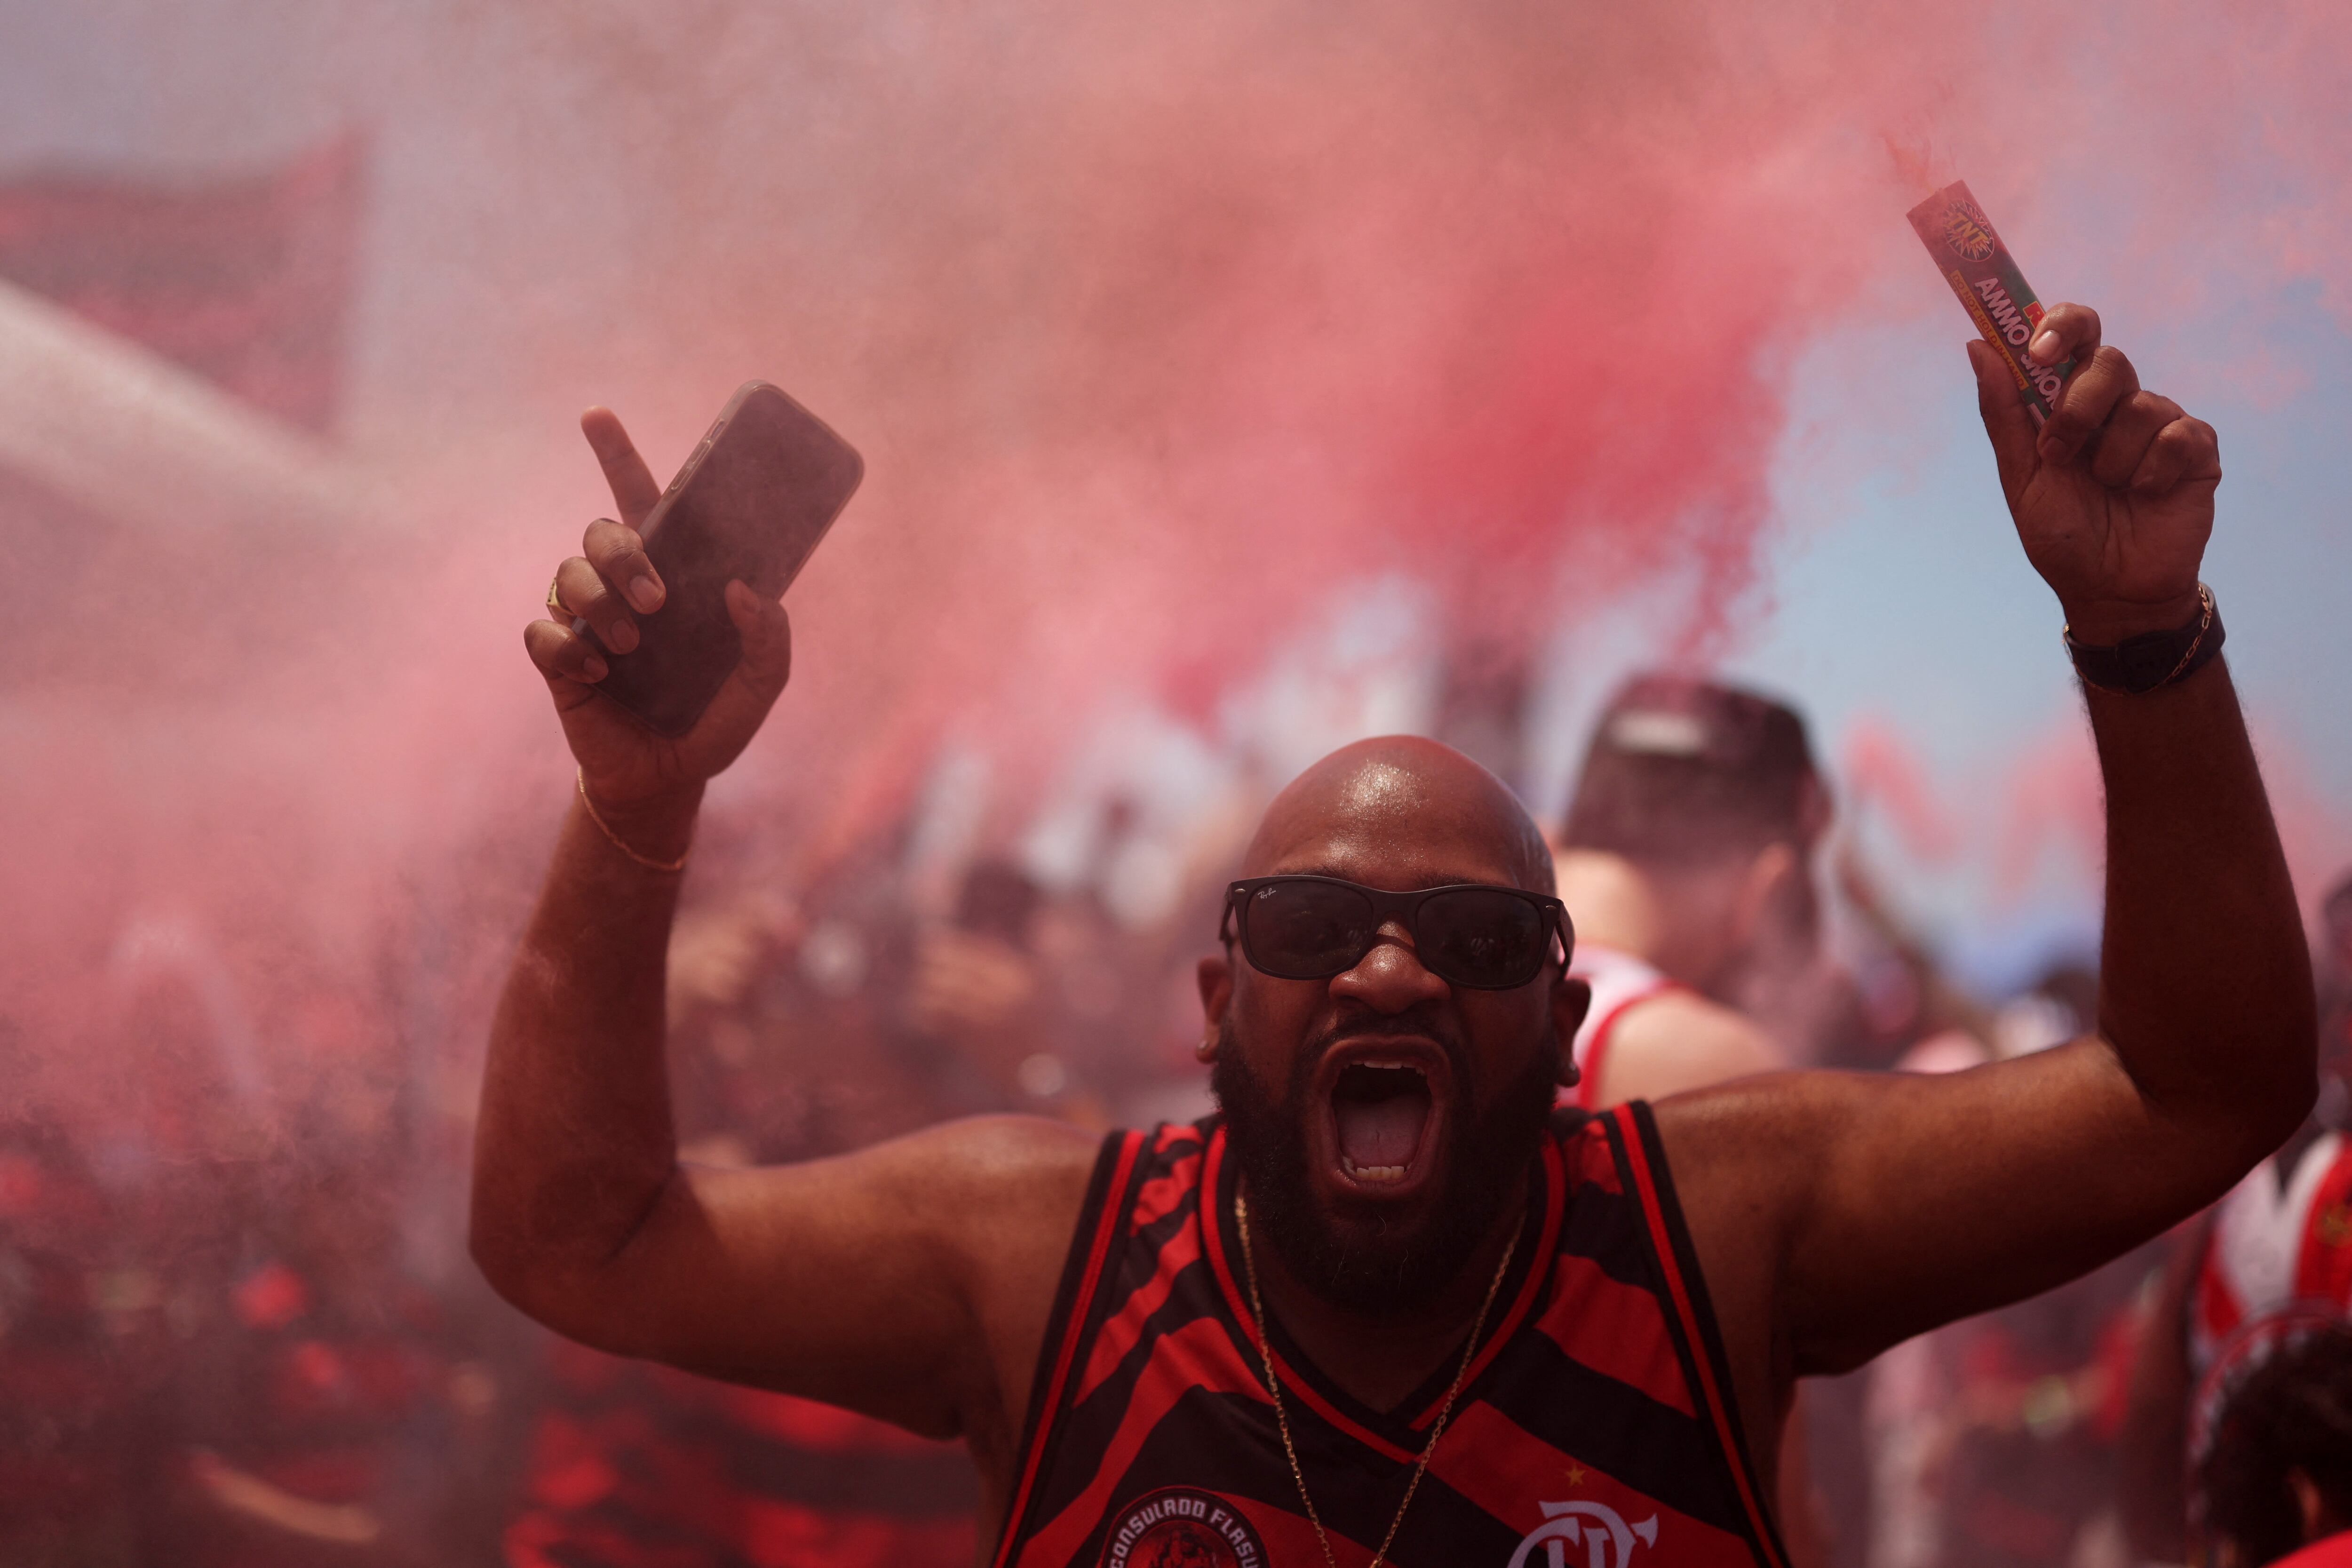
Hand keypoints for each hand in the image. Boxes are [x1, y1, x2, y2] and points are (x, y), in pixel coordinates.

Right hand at [523, 408, 793, 811]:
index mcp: (671, 574)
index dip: (615, 453)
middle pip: (601, 530)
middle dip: (624, 555)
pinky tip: (596, 674)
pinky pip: (542, 633)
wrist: (668, 780)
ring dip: (600, 604)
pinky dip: (567, 649)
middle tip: (658, 601)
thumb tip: (746, 589)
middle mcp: (621, 587)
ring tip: (630, 646)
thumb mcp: (760, 687)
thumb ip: (771, 640)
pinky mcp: (556, 659)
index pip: (641, 500)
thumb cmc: (712, 722)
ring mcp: (584, 620)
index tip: (596, 415)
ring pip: (567, 575)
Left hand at [1969, 304, 2221, 642]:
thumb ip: (2003, 413)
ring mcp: (2159, 422)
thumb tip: (1978, 346)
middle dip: (2077, 408)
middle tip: (2060, 454)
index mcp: (2070, 402)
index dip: (2061, 325)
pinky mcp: (2197, 449)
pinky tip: (2145, 496)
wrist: (2108, 590)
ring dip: (2111, 459)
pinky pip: (2177, 437)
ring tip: (2108, 491)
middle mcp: (2116, 403)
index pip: (2074, 333)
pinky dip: (2151, 474)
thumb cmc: (2062, 535)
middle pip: (2108, 359)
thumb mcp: (2021, 477)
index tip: (2040, 349)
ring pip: (2140, 404)